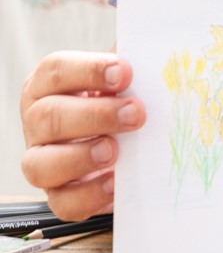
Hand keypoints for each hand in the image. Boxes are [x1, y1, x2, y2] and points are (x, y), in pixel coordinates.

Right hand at [20, 52, 146, 220]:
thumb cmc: (120, 98)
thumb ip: (131, 66)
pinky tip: (116, 182)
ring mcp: (41, 160)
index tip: (125, 73)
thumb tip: (155, 50)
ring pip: (41, 163)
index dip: (90, 70)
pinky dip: (90, 195)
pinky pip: (63, 202)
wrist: (122, 140)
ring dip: (82, 157)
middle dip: (95, 115)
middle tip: (135, 114)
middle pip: (49, 116)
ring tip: (116, 151)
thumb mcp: (122, 78)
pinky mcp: (57, 195)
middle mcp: (37, 121)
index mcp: (49, 84)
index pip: (57, 70)